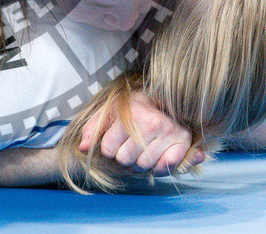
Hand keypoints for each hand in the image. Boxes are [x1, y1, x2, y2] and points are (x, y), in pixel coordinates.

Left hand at [79, 90, 204, 175]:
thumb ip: (93, 127)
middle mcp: (150, 123)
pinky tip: (157, 155)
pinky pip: (165, 167)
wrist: (167, 98)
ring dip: (140, 162)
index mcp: (130, 114)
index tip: (116, 141)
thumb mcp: (111, 110)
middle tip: (130, 145)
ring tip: (143, 148)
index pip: (108, 149)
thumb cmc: (135, 106)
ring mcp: (168, 133)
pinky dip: (159, 166)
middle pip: (125, 160)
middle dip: (124, 157)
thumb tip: (83, 148)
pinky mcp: (183, 142)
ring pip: (143, 166)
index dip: (109, 149)